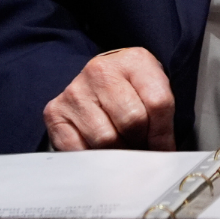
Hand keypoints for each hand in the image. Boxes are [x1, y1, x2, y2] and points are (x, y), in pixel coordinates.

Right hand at [43, 47, 175, 150]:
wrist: (98, 78)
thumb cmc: (131, 88)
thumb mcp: (154, 88)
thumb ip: (162, 113)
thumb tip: (165, 152)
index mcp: (135, 60)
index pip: (158, 103)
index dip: (164, 133)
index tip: (164, 149)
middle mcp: (100, 71)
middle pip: (131, 122)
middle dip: (140, 142)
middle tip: (141, 146)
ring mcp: (75, 91)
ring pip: (105, 139)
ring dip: (118, 152)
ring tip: (123, 147)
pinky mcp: (55, 112)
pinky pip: (78, 149)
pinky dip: (93, 158)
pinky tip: (101, 151)